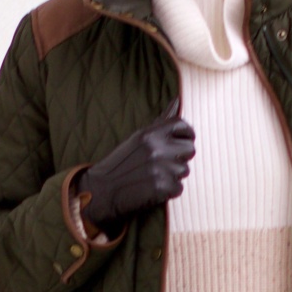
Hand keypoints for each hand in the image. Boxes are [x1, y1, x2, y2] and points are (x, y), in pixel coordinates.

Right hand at [76, 101, 194, 233]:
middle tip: (164, 164)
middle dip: (181, 158)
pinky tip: (153, 190)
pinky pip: (178, 188)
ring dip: (173, 176)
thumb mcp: (137, 139)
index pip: (182, 125)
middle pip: (190, 149)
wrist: (101, 191)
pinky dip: (168, 191)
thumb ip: (160, 122)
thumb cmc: (119, 165)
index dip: (187, 134)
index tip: (182, 142)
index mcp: (149, 134)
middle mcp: (156, 148)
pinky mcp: (161, 187)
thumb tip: (177, 100)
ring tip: (154, 178)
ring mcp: (160, 168)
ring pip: (184, 170)